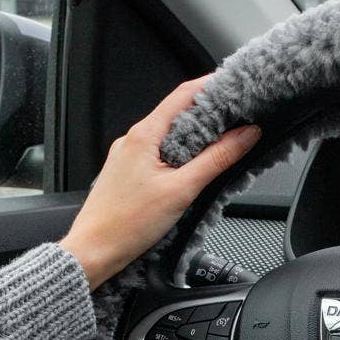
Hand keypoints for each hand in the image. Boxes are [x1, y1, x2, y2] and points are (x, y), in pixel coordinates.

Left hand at [60, 77, 259, 289]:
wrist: (94, 252)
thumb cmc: (127, 225)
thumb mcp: (181, 190)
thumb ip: (216, 160)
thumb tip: (245, 135)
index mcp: (143, 135)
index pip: (183, 94)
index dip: (212, 87)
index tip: (235, 88)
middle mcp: (133, 140)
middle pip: (177, 114)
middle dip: (208, 113)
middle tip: (237, 118)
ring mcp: (129, 157)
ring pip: (168, 136)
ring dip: (195, 137)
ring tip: (221, 144)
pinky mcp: (128, 174)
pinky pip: (159, 154)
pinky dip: (180, 155)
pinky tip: (192, 171)